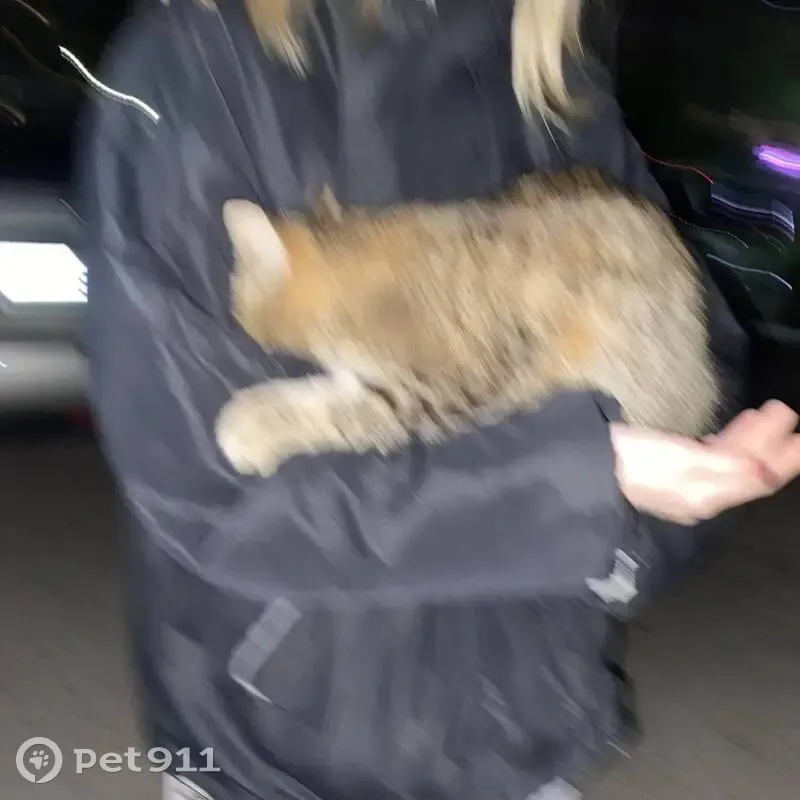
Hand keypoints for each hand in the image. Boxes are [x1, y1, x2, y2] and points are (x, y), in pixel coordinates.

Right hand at [610, 400, 799, 524]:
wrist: (587, 468)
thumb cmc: (633, 461)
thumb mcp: (682, 460)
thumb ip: (724, 465)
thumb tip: (764, 472)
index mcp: (706, 494)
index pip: (758, 477)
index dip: (784, 459)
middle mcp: (702, 494)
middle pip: (747, 469)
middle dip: (769, 442)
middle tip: (786, 411)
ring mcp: (685, 484)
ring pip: (730, 461)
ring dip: (750, 438)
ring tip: (765, 414)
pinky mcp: (668, 471)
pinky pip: (710, 458)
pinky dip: (727, 443)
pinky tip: (731, 432)